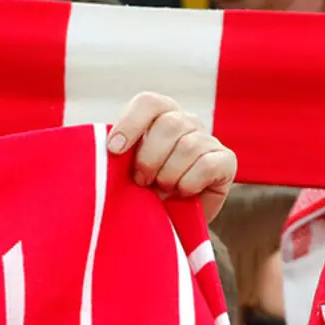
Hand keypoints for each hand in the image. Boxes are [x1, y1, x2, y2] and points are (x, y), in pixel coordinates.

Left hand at [108, 93, 234, 220]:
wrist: (168, 222)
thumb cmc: (140, 193)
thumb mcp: (121, 171)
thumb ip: (114, 155)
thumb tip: (98, 148)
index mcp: (158, 116)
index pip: (148, 103)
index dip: (130, 123)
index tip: (114, 150)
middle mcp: (186, 122)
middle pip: (169, 124)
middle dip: (149, 159)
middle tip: (141, 181)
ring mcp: (208, 140)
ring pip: (188, 146)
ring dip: (169, 175)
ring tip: (163, 189)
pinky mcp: (226, 161)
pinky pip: (206, 165)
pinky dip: (189, 183)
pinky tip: (182, 193)